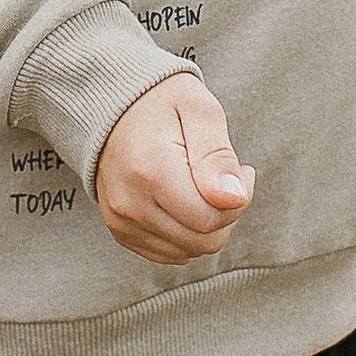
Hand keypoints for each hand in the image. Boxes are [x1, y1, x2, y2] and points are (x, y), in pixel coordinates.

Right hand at [94, 75, 254, 267]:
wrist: (112, 105)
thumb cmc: (164, 102)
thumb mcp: (200, 110)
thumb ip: (218, 155)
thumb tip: (235, 198)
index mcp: (151, 170)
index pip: (211, 218)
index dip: (240, 199)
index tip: (242, 170)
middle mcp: (130, 203)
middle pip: (203, 240)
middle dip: (226, 213)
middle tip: (224, 177)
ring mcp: (121, 221)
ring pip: (190, 250)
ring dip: (207, 224)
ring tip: (201, 184)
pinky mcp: (121, 231)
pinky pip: (171, 253)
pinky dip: (187, 233)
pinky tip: (184, 200)